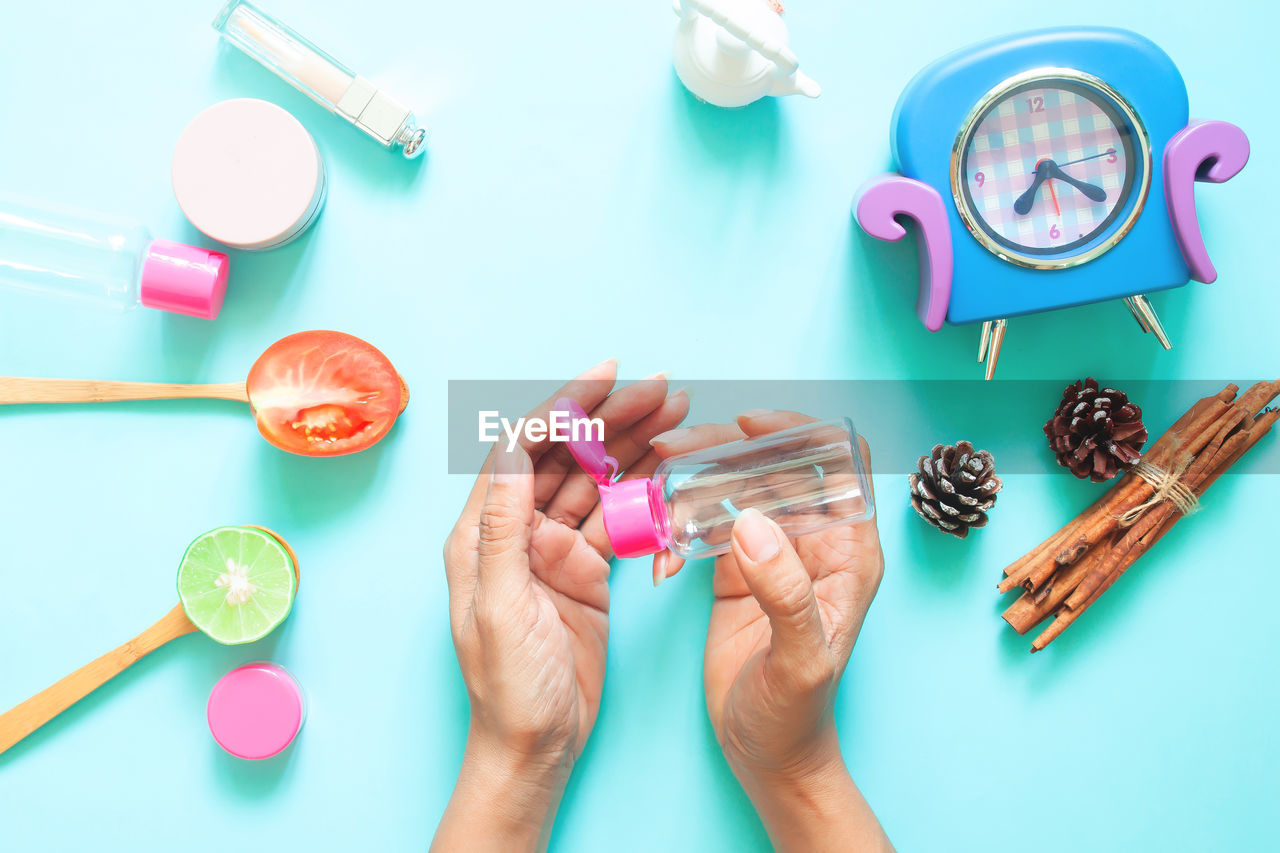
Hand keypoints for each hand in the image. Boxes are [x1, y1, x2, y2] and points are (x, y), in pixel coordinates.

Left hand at [433, 360, 688, 851]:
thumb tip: (512, 453)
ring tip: (677, 413)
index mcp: (484, 532)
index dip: (566, 407)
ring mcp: (555, 551)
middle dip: (613, 418)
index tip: (607, 376)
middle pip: (568, 457)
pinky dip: (645, 492)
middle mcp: (517, 531)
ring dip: (634, 445)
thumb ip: (504, 529)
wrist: (536, 747)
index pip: (524, 450)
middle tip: (663, 388)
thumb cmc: (507, 687)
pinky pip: (618, 519)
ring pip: (598, 482)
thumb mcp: (498, 607)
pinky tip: (671, 467)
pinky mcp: (587, 573)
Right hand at [651, 410, 892, 851]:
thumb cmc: (797, 714)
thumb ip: (785, 592)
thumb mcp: (799, 659)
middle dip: (724, 449)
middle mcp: (814, 540)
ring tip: (652, 494)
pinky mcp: (736, 568)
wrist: (767, 754)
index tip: (748, 427)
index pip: (838, 463)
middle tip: (672, 450)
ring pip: (734, 487)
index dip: (799, 433)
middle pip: (773, 465)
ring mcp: (772, 551)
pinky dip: (676, 527)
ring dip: (691, 484)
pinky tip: (660, 556)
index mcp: (848, 550)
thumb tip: (754, 523)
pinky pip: (705, 524)